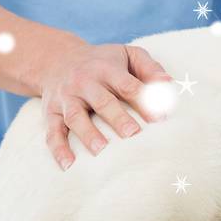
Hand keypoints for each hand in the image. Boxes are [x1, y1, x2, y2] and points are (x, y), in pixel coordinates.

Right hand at [39, 40, 172, 169]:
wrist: (58, 59)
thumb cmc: (103, 62)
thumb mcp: (127, 55)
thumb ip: (150, 68)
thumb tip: (169, 85)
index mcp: (106, 69)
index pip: (127, 85)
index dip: (144, 100)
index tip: (160, 118)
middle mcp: (84, 82)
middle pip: (102, 101)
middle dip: (117, 118)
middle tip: (132, 134)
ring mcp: (66, 98)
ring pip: (75, 117)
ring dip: (88, 134)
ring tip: (100, 150)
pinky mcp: (50, 113)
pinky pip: (53, 132)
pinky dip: (58, 149)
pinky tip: (68, 165)